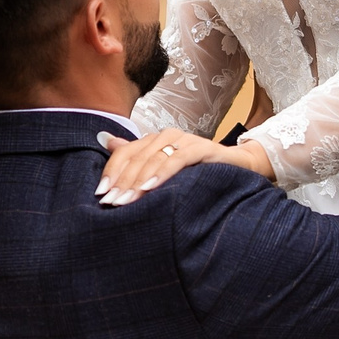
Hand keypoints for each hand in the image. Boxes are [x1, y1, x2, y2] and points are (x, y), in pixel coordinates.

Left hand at [96, 129, 273, 205]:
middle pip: (136, 157)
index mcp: (154, 139)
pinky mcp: (202, 148)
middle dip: (122, 182)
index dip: (111, 172)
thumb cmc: (198, 171)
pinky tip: (150, 188)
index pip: (125, 153)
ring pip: (153, 159)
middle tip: (112, 203)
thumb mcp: (164, 167)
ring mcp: (184, 140)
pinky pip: (177, 160)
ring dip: (138, 181)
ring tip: (126, 200)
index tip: (101, 194)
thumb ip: (135, 155)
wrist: (238, 166)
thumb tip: (103, 140)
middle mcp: (166, 136)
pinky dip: (162, 173)